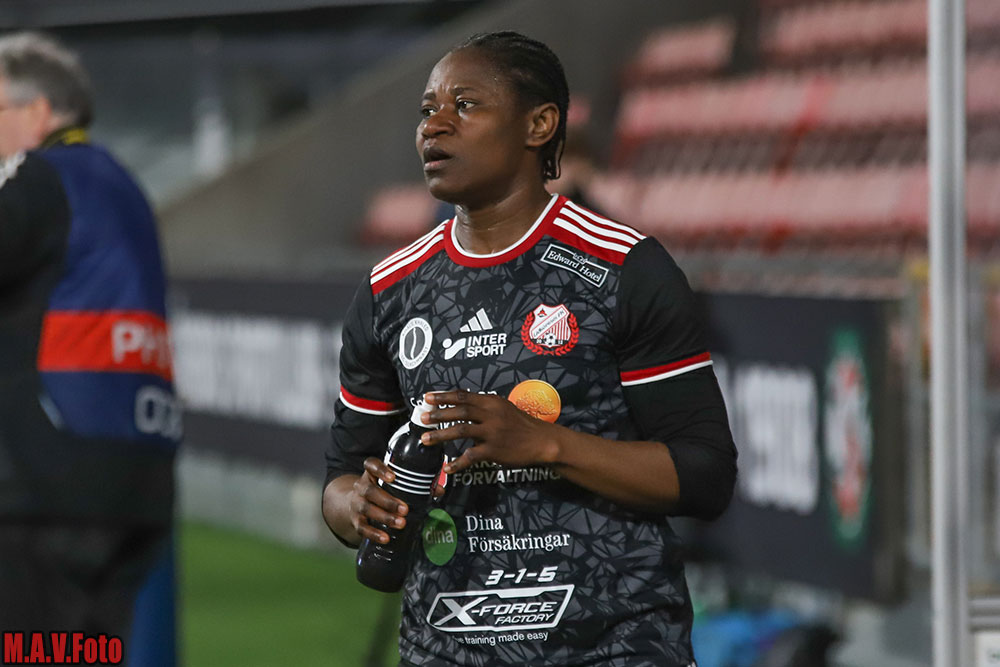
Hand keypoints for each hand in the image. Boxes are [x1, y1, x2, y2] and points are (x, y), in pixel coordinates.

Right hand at [349, 457, 409, 543]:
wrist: (354, 504)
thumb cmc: (381, 491)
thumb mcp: (392, 485)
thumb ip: (415, 485)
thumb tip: (438, 490)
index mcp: (371, 474)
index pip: (371, 465)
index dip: (380, 469)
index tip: (393, 477)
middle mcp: (361, 487)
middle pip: (370, 491)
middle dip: (388, 501)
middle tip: (405, 509)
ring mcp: (356, 503)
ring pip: (367, 509)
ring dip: (384, 517)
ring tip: (401, 523)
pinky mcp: (355, 520)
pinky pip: (362, 527)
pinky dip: (374, 533)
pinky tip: (386, 537)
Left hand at [421, 389, 560, 473]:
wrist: (542, 441)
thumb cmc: (521, 424)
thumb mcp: (503, 407)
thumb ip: (483, 405)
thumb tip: (461, 401)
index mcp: (491, 402)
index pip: (463, 396)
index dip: (443, 396)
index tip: (427, 397)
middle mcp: (491, 414)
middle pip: (460, 411)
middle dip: (438, 414)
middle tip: (422, 417)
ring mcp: (493, 433)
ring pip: (462, 431)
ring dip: (441, 435)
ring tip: (425, 439)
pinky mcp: (495, 450)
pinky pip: (471, 456)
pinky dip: (458, 463)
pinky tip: (447, 467)